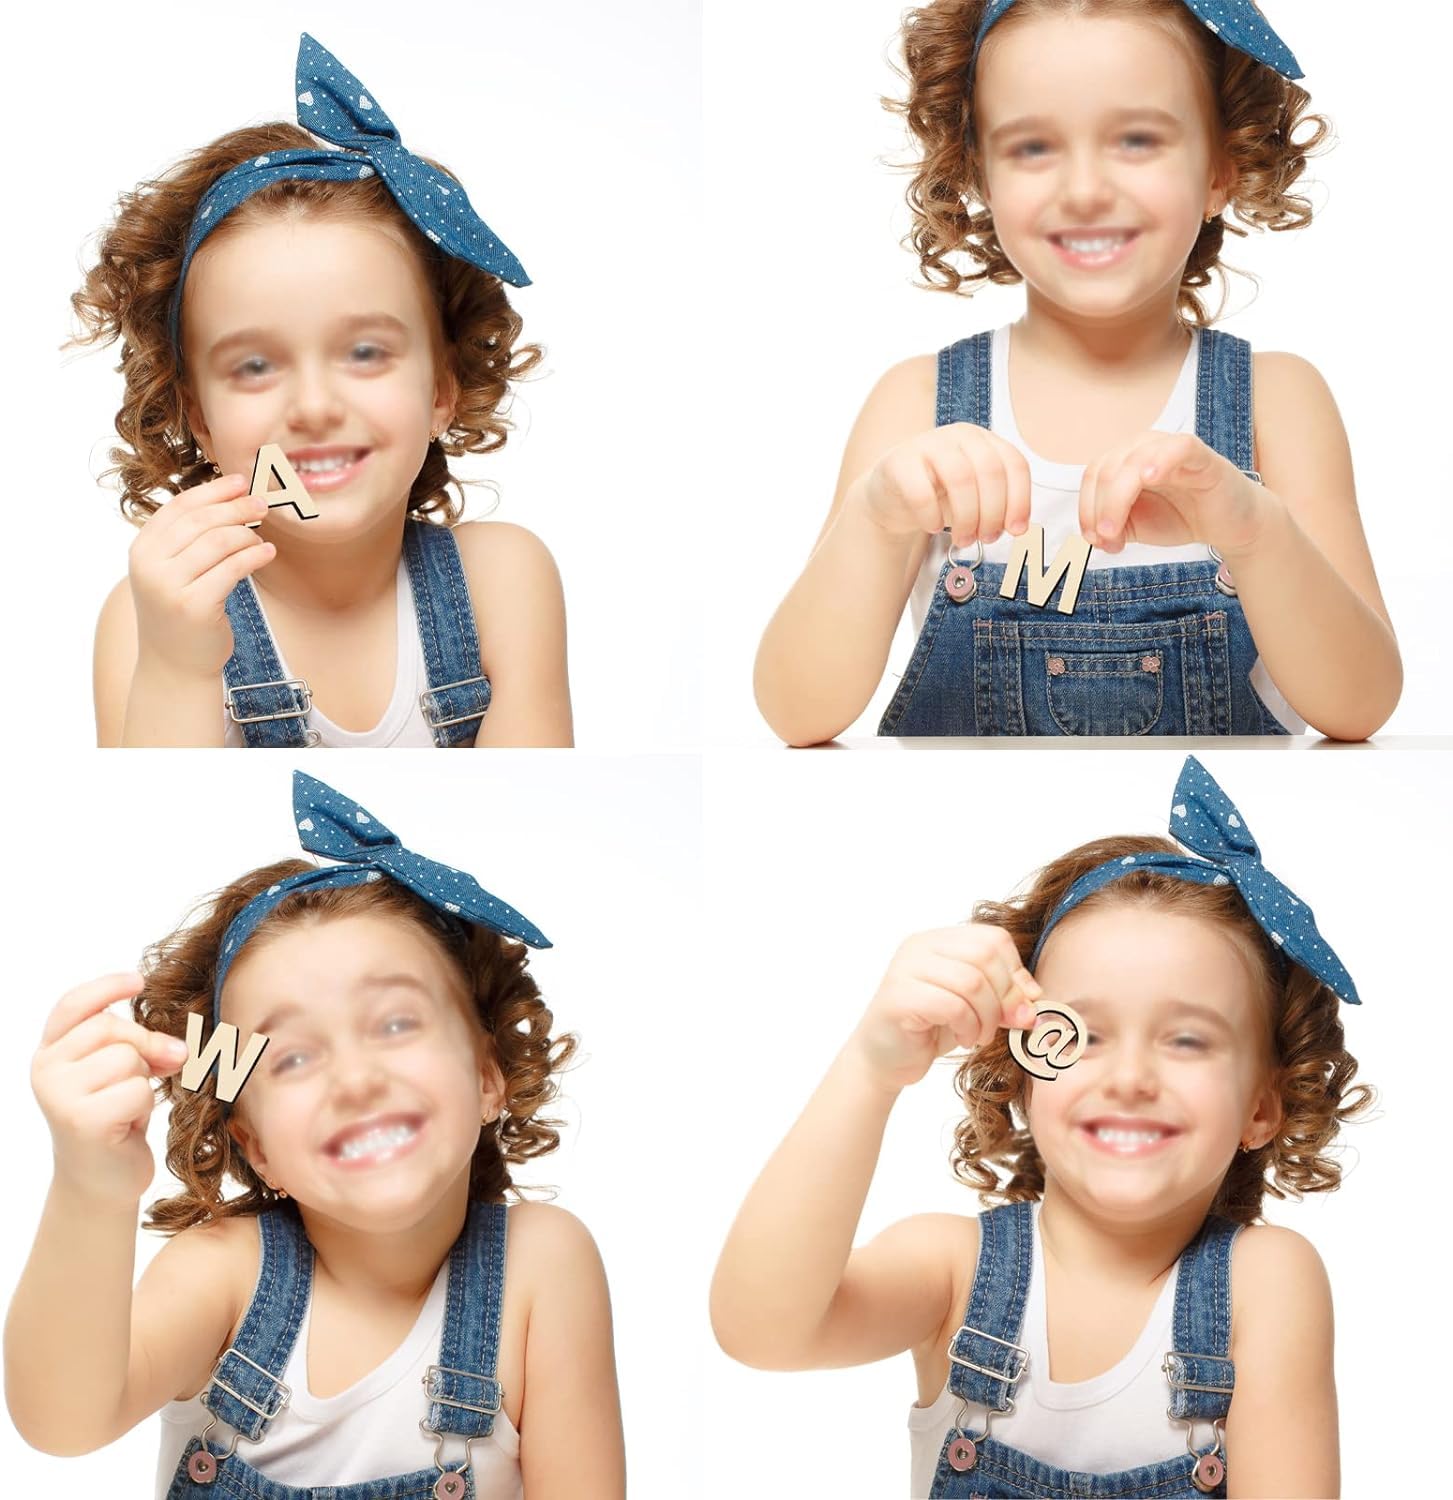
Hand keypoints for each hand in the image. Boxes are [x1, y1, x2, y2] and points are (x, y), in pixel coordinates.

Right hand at [31, 974, 189, 1208]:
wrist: (100, 1178)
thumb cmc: (114, 1116)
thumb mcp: (123, 1071)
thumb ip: (137, 1046)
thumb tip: (177, 1048)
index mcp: (52, 1050)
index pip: (73, 1005)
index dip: (106, 988)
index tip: (138, 981)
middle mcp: (46, 1068)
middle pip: (110, 1028)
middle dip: (144, 1045)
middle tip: (155, 1069)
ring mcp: (59, 1095)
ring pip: (126, 1057)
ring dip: (142, 1079)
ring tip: (126, 1104)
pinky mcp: (80, 1120)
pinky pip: (136, 1090)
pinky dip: (143, 1105)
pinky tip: (126, 1124)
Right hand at [128, 474, 274, 679]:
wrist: (174, 664)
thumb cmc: (181, 612)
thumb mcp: (173, 571)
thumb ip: (188, 539)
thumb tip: (229, 498)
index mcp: (142, 550)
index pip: (179, 507)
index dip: (212, 491)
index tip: (239, 482)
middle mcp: (150, 565)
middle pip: (201, 521)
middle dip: (235, 508)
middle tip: (262, 504)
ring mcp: (169, 586)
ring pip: (218, 542)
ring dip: (247, 534)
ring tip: (262, 536)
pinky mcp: (195, 606)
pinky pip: (232, 568)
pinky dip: (254, 556)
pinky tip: (267, 553)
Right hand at [848, 926, 1042, 1093]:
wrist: (885, 1060)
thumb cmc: (931, 1029)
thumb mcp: (975, 1007)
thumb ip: (1003, 995)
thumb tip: (1035, 998)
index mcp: (939, 940)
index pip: (993, 938)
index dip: (1015, 972)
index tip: (1021, 1005)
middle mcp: (920, 947)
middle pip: (985, 956)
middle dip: (1005, 997)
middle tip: (1004, 1025)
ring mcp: (905, 969)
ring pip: (972, 981)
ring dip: (987, 1017)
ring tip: (979, 1035)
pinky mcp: (898, 998)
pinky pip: (951, 1005)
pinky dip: (968, 1027)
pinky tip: (964, 1040)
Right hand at [851, 424, 1031, 549]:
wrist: (891, 497)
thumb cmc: (940, 496)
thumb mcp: (976, 496)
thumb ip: (999, 505)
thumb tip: (1019, 527)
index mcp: (984, 440)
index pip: (1014, 464)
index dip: (1020, 500)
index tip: (1016, 530)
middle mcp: (959, 435)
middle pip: (990, 471)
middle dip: (993, 512)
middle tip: (986, 539)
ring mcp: (927, 444)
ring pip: (960, 478)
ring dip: (967, 518)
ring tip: (964, 540)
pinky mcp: (898, 463)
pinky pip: (922, 493)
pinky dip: (932, 517)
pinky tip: (933, 527)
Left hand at [1079, 433, 1273, 558]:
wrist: (1227, 524)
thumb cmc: (1181, 517)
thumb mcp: (1136, 527)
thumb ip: (1113, 528)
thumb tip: (1095, 537)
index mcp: (1124, 461)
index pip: (1093, 475)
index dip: (1086, 507)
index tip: (1092, 538)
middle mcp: (1143, 448)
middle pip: (1107, 468)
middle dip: (1099, 508)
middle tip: (1105, 538)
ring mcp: (1170, 449)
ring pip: (1132, 461)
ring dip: (1116, 498)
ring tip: (1116, 530)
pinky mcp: (1200, 456)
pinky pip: (1177, 448)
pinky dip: (1160, 460)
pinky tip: (1150, 479)